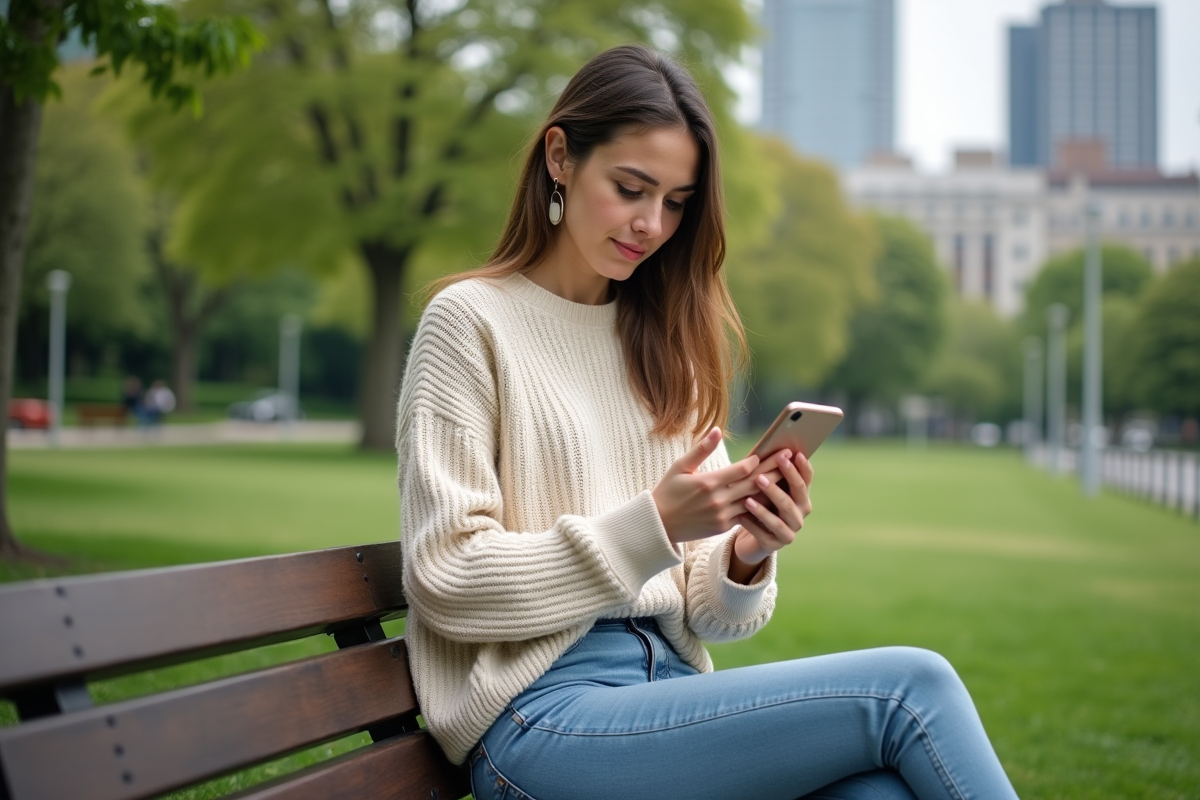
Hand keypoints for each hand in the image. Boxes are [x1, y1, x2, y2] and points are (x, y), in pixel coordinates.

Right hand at [652, 427, 782, 544]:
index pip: (741, 469)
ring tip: (789, 477)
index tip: (772, 449)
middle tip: (790, 457)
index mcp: (708, 483)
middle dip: (773, 469)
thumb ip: (701, 449)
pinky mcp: (723, 527)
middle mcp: (718, 500)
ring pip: (754, 500)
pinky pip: (747, 515)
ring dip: (773, 488)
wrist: (659, 524)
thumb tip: (718, 430)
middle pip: (753, 483)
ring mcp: (722, 515)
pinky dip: (760, 505)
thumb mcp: (680, 467)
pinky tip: (773, 497)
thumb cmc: (668, 491)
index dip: (758, 459)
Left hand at [730, 450, 813, 570]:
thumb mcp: (763, 487)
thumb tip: (769, 447)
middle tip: (764, 472)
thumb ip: (768, 471)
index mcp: (801, 495)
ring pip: (780, 518)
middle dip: (783, 481)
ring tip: (748, 499)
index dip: (802, 467)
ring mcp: (790, 531)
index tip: (793, 453)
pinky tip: (741, 517)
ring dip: (764, 508)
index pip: (806, 478)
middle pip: (796, 495)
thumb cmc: (758, 503)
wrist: (750, 536)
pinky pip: (764, 535)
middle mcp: (800, 513)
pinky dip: (752, 525)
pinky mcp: (775, 545)